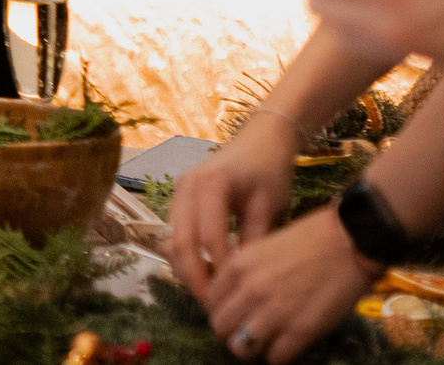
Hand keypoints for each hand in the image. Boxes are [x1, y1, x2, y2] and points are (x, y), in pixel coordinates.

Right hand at [168, 112, 301, 302]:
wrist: (261, 139)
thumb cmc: (270, 170)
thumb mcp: (268, 206)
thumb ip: (254, 241)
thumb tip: (245, 281)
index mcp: (210, 185)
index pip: (209, 238)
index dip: (221, 270)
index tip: (235, 295)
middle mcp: (186, 187)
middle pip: (181, 241)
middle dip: (195, 276)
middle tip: (213, 304)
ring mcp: (179, 191)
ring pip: (173, 239)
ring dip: (187, 268)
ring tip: (208, 292)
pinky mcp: (180, 198)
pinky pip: (177, 232)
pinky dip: (187, 255)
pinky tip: (204, 271)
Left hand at [205, 205, 378, 362]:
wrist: (347, 242)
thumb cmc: (307, 242)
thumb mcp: (261, 249)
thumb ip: (242, 273)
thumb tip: (233, 298)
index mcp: (238, 267)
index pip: (210, 302)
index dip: (220, 310)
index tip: (232, 314)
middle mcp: (250, 290)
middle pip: (220, 327)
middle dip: (230, 333)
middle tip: (244, 332)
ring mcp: (274, 312)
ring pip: (242, 347)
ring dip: (250, 348)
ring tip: (263, 343)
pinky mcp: (301, 331)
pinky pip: (275, 357)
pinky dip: (277, 356)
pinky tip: (285, 346)